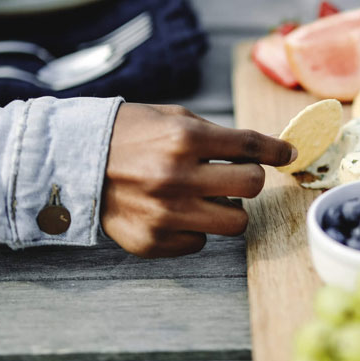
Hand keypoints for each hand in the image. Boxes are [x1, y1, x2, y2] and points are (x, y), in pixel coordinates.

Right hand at [101, 104, 295, 257]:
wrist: (71, 163)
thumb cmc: (128, 135)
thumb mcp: (172, 119)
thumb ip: (217, 136)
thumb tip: (264, 152)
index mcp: (183, 140)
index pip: (249, 146)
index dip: (276, 150)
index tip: (288, 154)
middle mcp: (176, 177)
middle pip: (252, 186)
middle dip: (249, 178)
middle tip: (235, 175)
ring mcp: (165, 213)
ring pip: (236, 222)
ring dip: (229, 208)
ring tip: (207, 197)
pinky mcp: (153, 241)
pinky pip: (201, 241)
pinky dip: (197, 228)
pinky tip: (176, 212)